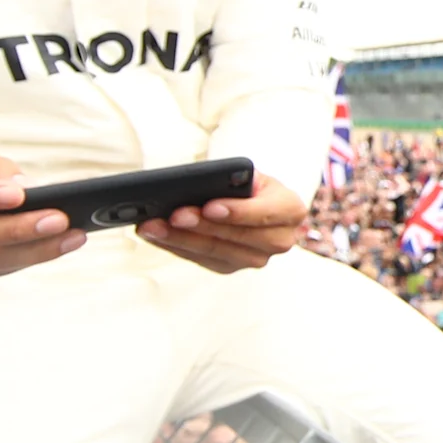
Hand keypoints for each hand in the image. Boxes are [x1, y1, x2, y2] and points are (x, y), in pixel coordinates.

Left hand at [138, 172, 307, 273]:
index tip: (209, 206)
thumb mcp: (249, 174)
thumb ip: (233, 181)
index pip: (263, 213)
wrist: (254, 203)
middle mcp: (279, 240)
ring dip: (179, 240)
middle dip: (200, 226)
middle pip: (235, 237)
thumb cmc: (249, 184)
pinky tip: (155, 235)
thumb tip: (196, 187)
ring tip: (153, 226)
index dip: (236, 212)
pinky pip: (200, 259)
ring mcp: (255, 259)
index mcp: (290, 210)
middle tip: (172, 216)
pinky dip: (175, 246)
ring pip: (214, 252)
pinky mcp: (231, 267)